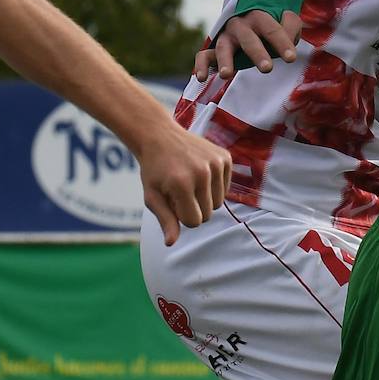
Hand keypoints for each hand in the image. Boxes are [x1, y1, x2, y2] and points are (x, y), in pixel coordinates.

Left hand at [140, 122, 232, 245]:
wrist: (160, 136)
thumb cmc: (154, 170)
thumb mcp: (152, 196)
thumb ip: (165, 220)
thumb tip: (171, 243)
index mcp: (182, 184)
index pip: (194, 222)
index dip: (181, 217)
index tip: (172, 203)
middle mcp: (202, 173)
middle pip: (208, 214)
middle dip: (193, 209)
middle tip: (179, 191)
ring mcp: (216, 163)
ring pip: (219, 203)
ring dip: (205, 199)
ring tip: (190, 182)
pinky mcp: (225, 157)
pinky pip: (226, 188)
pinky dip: (214, 186)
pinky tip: (201, 173)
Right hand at [193, 10, 301, 81]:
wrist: (253, 18)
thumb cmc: (273, 25)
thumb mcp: (287, 21)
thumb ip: (290, 26)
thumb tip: (288, 39)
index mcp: (259, 16)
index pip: (272, 29)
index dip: (282, 43)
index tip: (291, 58)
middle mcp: (240, 25)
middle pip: (248, 38)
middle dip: (257, 53)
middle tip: (267, 68)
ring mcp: (226, 37)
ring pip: (223, 47)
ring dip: (225, 60)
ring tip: (227, 75)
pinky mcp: (215, 49)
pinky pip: (204, 56)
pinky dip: (201, 65)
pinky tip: (201, 77)